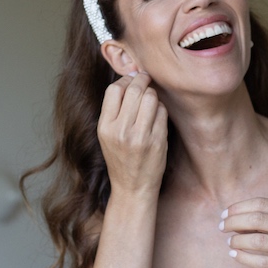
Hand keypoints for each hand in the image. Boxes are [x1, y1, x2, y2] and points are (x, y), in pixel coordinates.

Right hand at [97, 72, 167, 197]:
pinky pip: (162, 112)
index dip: (125, 80)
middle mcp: (121, 131)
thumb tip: (129, 78)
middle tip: (146, 80)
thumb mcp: (107, 135)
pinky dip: (161, 110)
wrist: (133, 188)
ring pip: (151, 98)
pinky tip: (157, 117)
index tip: (132, 80)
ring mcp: (141, 136)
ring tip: (151, 102)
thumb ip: (115, 110)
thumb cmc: (121, 158)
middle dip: (143, 81)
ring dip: (153, 95)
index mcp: (105, 127)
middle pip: (135, 90)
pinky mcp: (158, 141)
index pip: (114, 90)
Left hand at [221, 197, 267, 267]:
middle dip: (234, 222)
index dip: (239, 208)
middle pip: (257, 219)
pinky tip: (235, 255)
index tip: (225, 214)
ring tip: (230, 242)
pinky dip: (244, 258)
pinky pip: (262, 261)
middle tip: (222, 227)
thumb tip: (236, 219)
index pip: (261, 204)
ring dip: (238, 240)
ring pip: (258, 241)